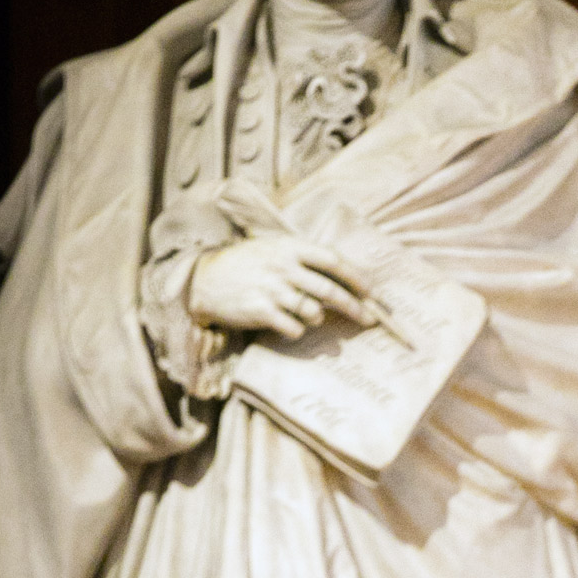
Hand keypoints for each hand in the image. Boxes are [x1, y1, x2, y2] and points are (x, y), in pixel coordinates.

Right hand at [187, 234, 376, 339]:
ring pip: (313, 311)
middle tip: (368, 320)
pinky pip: (294, 327)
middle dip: (354, 307)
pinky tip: (288, 325)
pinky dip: (297, 330)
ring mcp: (272, 289)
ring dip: (318, 318)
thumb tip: (341, 278)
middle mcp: (283, 266)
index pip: (333, 260)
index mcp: (289, 247)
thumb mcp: (273, 248)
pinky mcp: (260, 310)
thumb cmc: (246, 264)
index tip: (372, 293)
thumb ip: (303, 259)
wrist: (204, 278)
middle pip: (330, 290)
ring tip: (309, 315)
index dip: (357, 277)